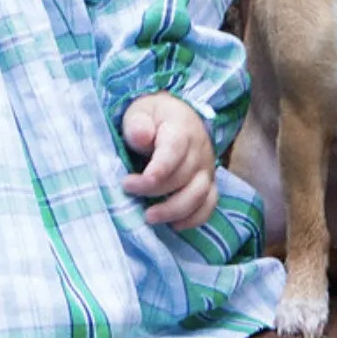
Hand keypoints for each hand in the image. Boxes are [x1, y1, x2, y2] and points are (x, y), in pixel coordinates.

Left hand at [121, 92, 217, 228]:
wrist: (179, 118)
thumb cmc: (153, 117)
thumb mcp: (140, 112)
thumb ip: (138, 124)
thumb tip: (142, 138)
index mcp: (182, 129)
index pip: (174, 151)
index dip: (156, 170)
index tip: (130, 183)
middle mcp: (199, 151)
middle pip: (183, 177)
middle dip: (154, 190)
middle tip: (127, 190)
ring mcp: (207, 170)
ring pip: (198, 196)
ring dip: (173, 211)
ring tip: (148, 217)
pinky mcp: (209, 184)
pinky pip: (208, 206)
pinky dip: (193, 219)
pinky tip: (173, 225)